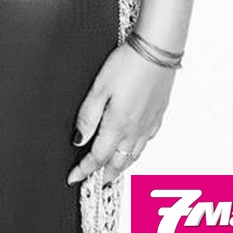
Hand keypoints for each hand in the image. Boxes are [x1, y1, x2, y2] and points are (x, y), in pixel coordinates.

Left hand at [66, 41, 175, 184]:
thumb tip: (79, 140)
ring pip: (134, 155)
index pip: (98, 156)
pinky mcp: (158, 114)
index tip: (73, 177)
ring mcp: (149, 123)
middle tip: (93, 182)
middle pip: (118, 162)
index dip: (84, 169)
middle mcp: (135, 129)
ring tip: (111, 171)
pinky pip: (146, 143)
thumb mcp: (100, 87)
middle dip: (103, 174)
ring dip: (121, 167)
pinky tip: (134, 147)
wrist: (158, 49)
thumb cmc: (129, 63)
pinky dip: (136, 152)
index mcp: (118, 124)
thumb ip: (88, 116)